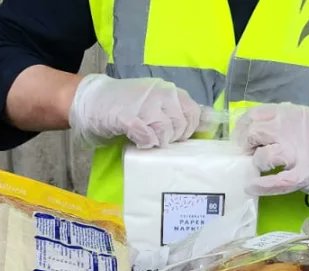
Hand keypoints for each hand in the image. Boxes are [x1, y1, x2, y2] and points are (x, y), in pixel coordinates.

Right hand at [69, 74, 201, 148]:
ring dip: (157, 141)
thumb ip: (182, 111)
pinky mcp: (129, 117)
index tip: (175, 134)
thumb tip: (211, 121)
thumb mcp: (159, 102)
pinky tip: (137, 140)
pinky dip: (144, 142)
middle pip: (180, 126)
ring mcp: (145, 104)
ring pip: (165, 132)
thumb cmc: (129, 104)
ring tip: (146, 137)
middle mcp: (161, 94)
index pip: (193, 114)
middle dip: (171, 138)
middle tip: (156, 137)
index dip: (187, 130)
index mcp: (170, 91)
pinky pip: (146, 136)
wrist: (96, 100)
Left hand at [234, 103, 308, 200]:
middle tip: (249, 156)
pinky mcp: (303, 175)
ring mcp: (295, 153)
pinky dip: (259, 185)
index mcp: (288, 113)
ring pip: (261, 157)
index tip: (241, 139)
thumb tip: (260, 130)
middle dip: (246, 147)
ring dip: (255, 164)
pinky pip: (274, 182)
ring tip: (257, 170)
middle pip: (252, 135)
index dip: (242, 129)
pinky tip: (252, 187)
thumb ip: (283, 121)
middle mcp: (288, 130)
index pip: (252, 116)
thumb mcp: (306, 116)